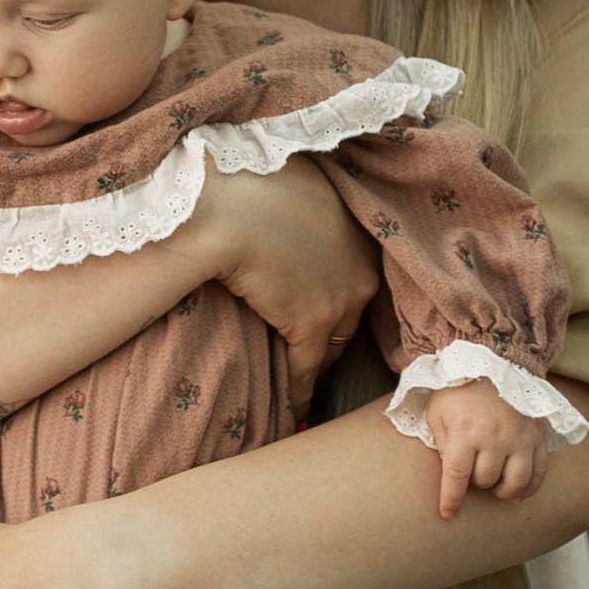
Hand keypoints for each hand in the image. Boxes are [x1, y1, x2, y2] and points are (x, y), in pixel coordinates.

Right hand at [195, 155, 376, 402]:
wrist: (226, 203)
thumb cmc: (250, 179)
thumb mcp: (295, 181)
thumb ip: (306, 201)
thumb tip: (290, 201)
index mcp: (359, 230)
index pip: (353, 277)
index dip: (334, 294)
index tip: (316, 303)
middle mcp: (362, 267)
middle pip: (349, 316)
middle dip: (330, 333)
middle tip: (311, 349)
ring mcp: (341, 298)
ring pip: (332, 346)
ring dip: (316, 363)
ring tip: (302, 379)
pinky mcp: (312, 324)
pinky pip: (307, 369)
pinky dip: (299, 391)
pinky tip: (292, 408)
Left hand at [423, 382, 554, 521]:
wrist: (493, 362)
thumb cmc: (459, 391)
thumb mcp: (438, 413)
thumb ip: (441, 444)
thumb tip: (451, 475)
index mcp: (465, 431)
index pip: (457, 477)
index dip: (451, 499)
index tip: (448, 514)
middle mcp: (495, 438)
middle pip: (485, 480)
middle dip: (475, 482)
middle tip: (472, 471)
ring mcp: (520, 439)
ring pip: (515, 483)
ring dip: (502, 489)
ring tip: (494, 483)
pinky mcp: (538, 438)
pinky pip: (539, 475)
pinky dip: (528, 488)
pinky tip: (517, 488)